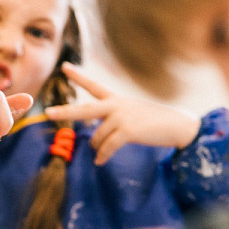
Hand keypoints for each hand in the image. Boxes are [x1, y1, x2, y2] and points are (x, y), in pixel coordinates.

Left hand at [45, 64, 199, 164]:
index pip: (94, 87)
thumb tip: (95, 138)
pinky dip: (103, 155)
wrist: (179, 125)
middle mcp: (116, 105)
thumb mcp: (133, 115)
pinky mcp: (127, 130)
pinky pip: (107, 147)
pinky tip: (100, 161)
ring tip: (101, 153)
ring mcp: (121, 117)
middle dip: (66, 112)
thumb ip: (113, 120)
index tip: (64, 66)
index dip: (78, 77)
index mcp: (117, 100)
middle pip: (85, 109)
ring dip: (97, 147)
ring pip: (97, 136)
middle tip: (49, 113)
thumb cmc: (156, 123)